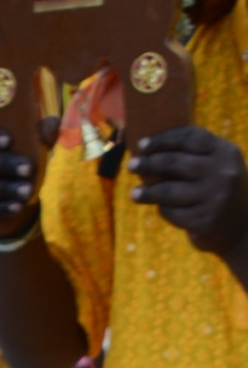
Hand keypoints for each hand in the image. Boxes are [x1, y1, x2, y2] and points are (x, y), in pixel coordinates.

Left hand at [130, 128, 247, 258]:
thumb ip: (194, 155)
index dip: (164, 139)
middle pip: (176, 163)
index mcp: (226, 152)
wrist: (242, 229)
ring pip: (169, 190)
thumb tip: (149, 149)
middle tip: (131, 166)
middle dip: (149, 163)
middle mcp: (222, 172)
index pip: (191, 138)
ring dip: (147, 192)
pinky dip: (164, 210)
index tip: (141, 145)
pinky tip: (161, 209)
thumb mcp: (217, 166)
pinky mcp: (204, 220)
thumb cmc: (219, 191)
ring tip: (134, 194)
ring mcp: (215, 197)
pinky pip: (173, 212)